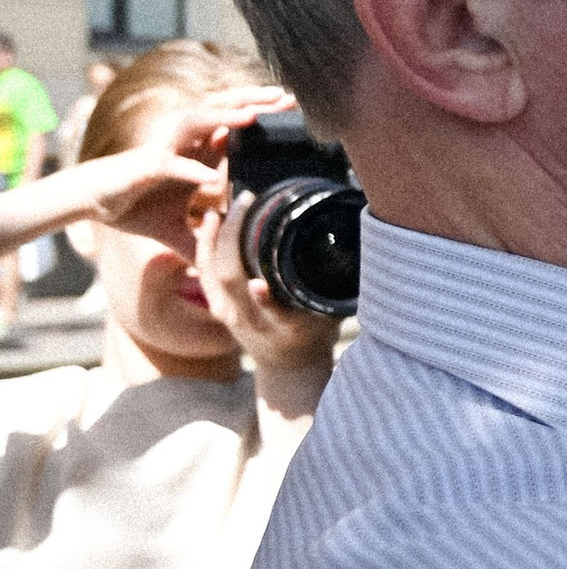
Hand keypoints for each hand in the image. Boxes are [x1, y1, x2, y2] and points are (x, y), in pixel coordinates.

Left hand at [192, 189, 334, 394]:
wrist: (287, 366)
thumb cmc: (316, 333)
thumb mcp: (332, 314)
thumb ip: (338, 285)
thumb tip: (360, 243)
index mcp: (286, 326)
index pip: (272, 314)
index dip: (264, 299)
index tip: (259, 283)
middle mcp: (252, 321)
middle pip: (230, 280)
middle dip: (232, 237)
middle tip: (246, 202)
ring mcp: (230, 315)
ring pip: (211, 273)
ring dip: (214, 238)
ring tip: (223, 208)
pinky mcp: (217, 307)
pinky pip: (204, 272)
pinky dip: (205, 245)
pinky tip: (211, 221)